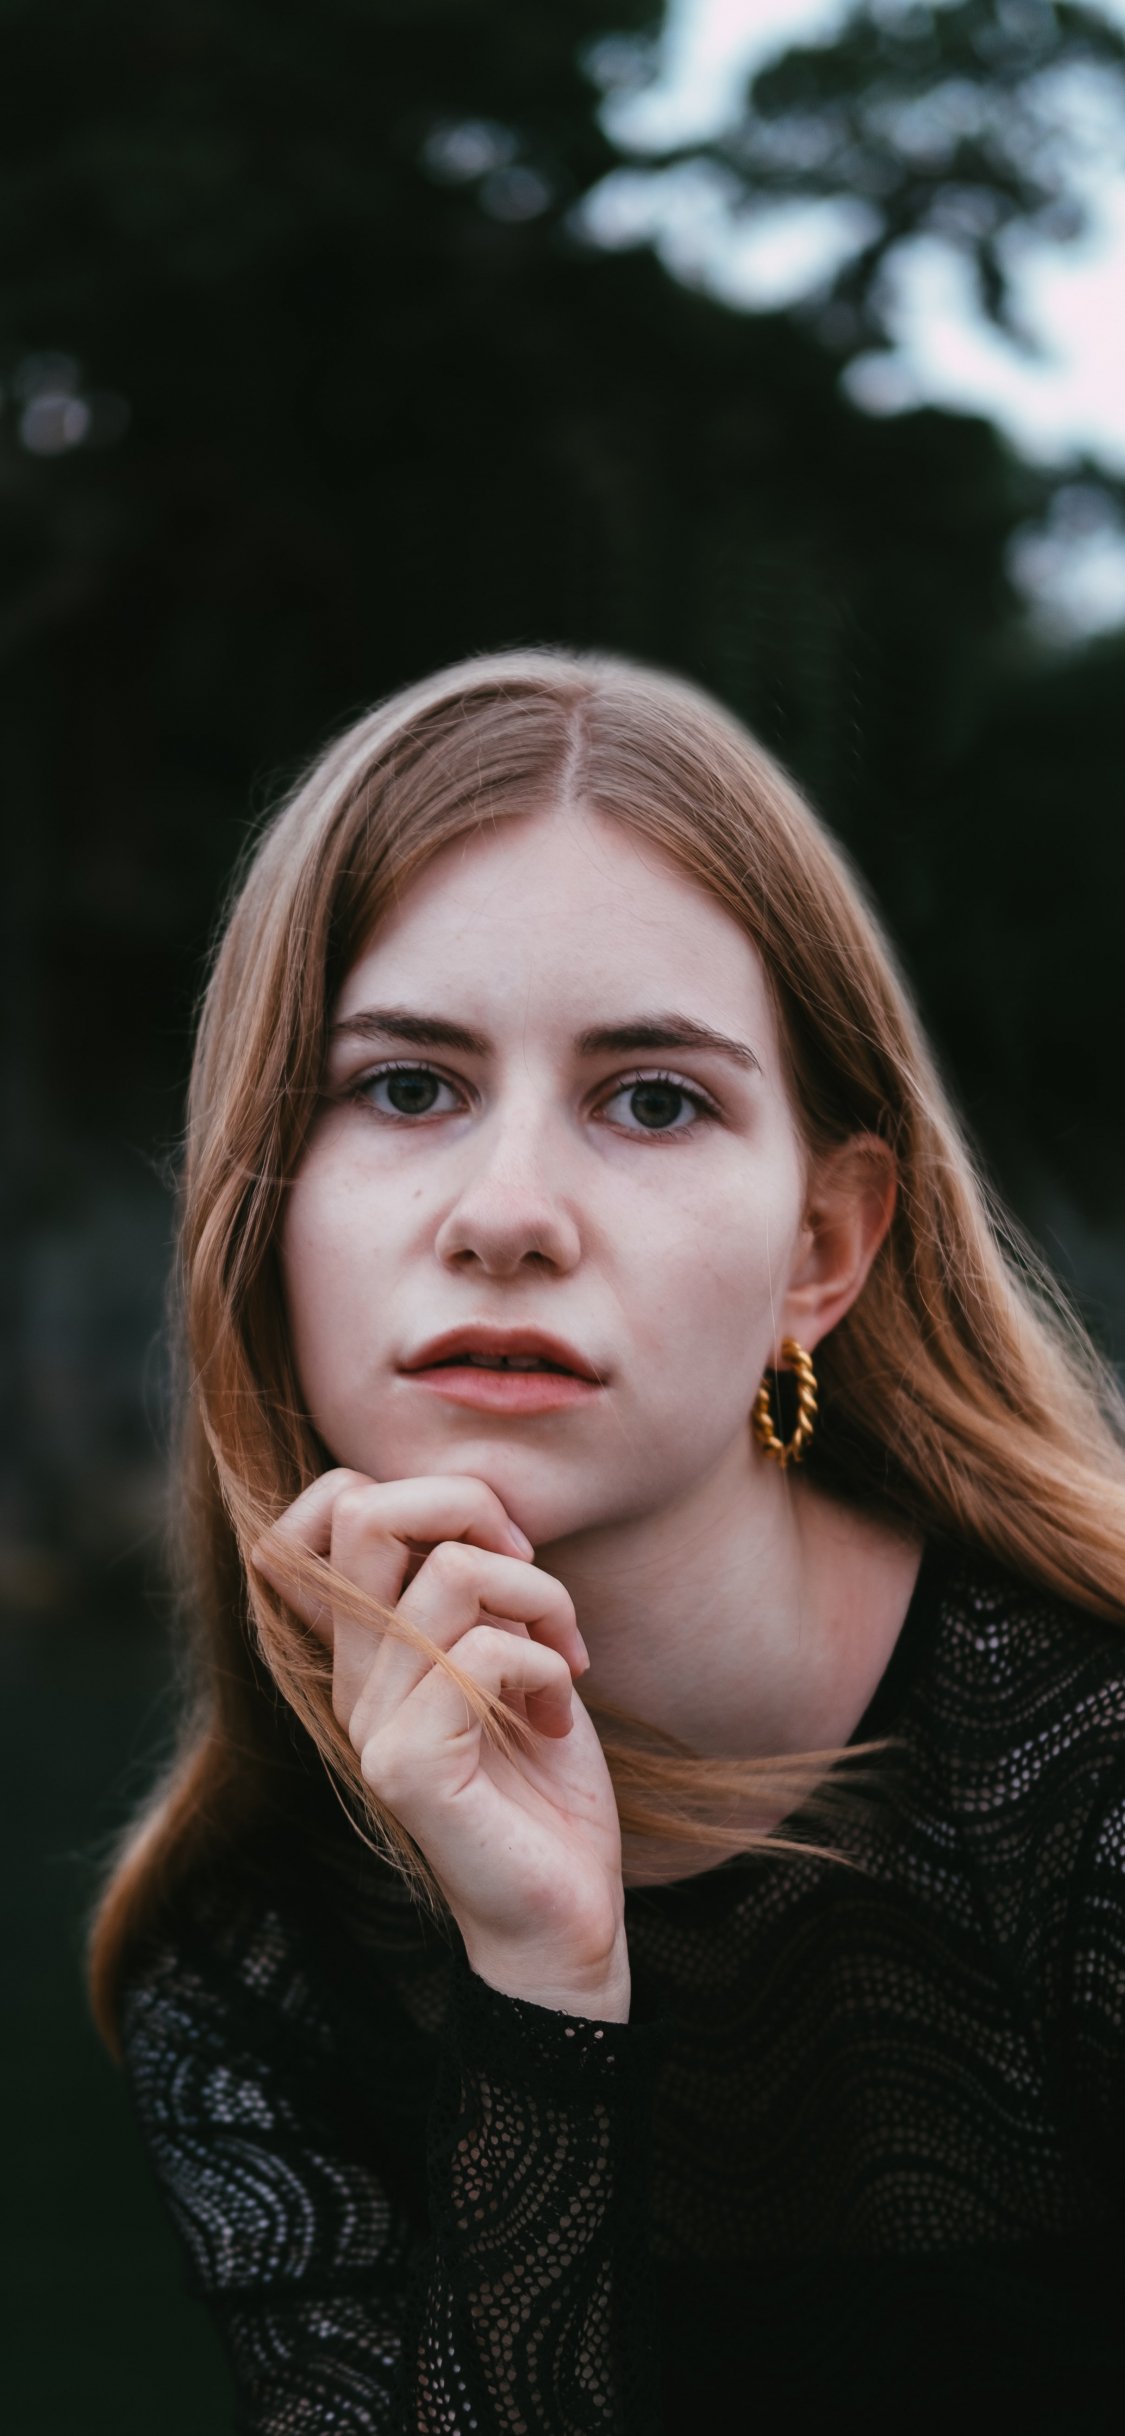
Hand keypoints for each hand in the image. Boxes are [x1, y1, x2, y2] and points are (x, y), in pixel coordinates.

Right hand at [252, 1470, 629, 2020]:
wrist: (562, 1914)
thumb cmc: (541, 1780)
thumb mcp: (508, 1653)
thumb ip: (470, 1587)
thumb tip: (474, 1502)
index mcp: (366, 1643)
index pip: (321, 1512)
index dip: (405, 1487)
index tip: (487, 1542)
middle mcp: (351, 1675)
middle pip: (363, 1510)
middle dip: (470, 1506)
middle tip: (528, 1567)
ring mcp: (371, 1721)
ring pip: (453, 1574)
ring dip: (542, 1599)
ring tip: (565, 1660)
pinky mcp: (408, 1766)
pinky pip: (483, 1655)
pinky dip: (547, 1668)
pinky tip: (558, 1719)